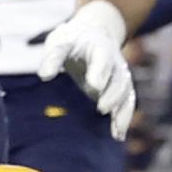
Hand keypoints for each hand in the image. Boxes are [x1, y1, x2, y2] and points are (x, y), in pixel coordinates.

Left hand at [37, 0, 137, 133]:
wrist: (93, 35)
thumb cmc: (72, 42)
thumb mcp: (60, 42)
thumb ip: (53, 58)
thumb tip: (44, 76)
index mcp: (100, 48)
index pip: (102, 59)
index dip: (100, 72)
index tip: (94, 86)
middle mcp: (115, 63)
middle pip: (118, 80)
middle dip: (112, 95)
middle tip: (101, 108)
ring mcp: (120, 77)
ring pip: (126, 94)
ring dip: (122, 112)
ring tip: (115, 132)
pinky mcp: (120, 90)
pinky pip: (127, 104)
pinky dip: (124, 119)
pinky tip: (118, 136)